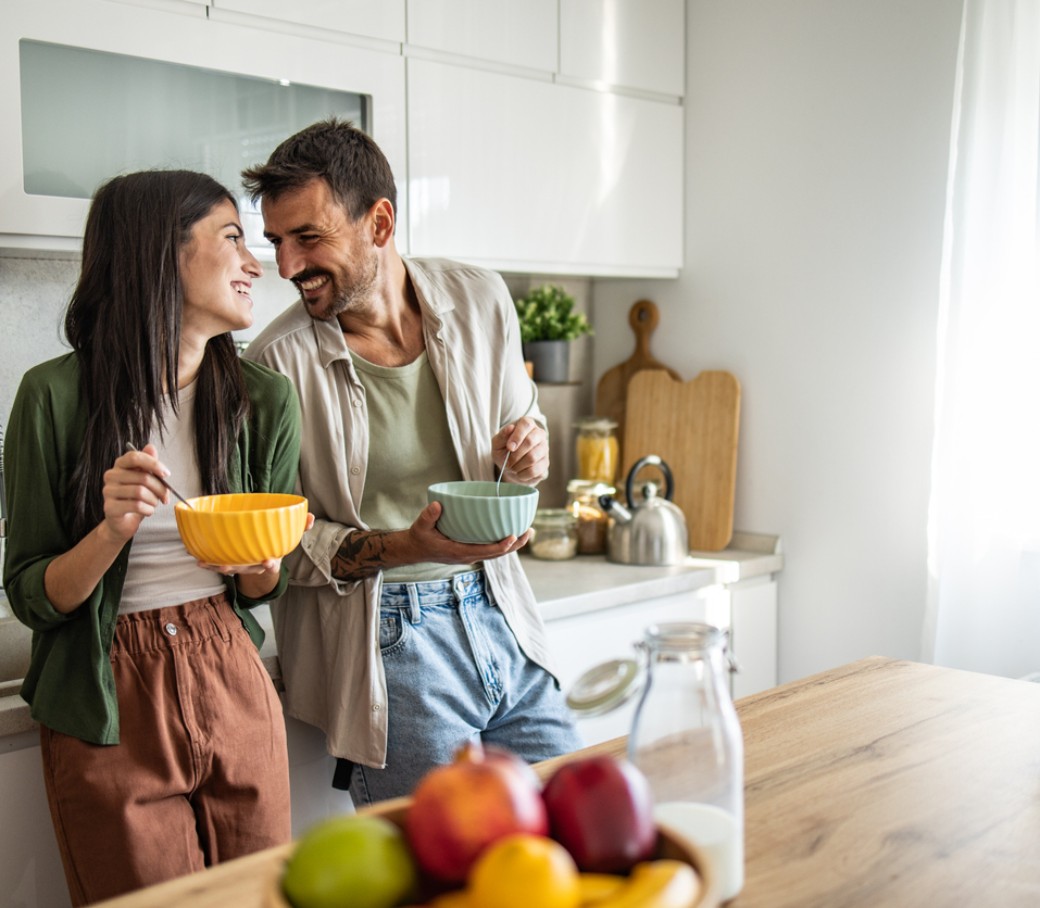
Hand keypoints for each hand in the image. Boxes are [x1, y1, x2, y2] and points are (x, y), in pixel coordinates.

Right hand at [100, 443, 169, 542]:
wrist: (123, 522)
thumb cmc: (136, 499)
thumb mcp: (145, 480)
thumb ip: (149, 465)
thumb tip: (151, 447)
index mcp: (120, 465)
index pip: (134, 457)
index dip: (153, 463)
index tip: (166, 474)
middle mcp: (111, 476)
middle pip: (142, 477)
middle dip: (160, 488)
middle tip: (165, 496)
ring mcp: (108, 491)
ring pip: (140, 492)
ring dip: (154, 500)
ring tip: (154, 503)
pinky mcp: (109, 507)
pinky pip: (136, 505)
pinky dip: (148, 510)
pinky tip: (148, 511)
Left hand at [198, 513, 313, 595]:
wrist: (264, 559)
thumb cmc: (276, 544)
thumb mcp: (290, 536)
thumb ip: (301, 527)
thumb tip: (311, 516)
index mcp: (271, 559)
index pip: (273, 564)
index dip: (271, 564)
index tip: (269, 561)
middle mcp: (255, 566)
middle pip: (246, 569)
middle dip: (237, 568)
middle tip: (228, 566)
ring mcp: (242, 566)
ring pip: (229, 569)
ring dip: (217, 566)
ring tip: (206, 562)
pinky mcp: (230, 563)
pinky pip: (218, 565)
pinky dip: (208, 563)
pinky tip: (198, 558)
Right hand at [409, 502, 531, 561]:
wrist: (415, 550)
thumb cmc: (420, 538)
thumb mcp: (421, 526)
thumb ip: (428, 516)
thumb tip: (437, 505)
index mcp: (459, 552)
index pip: (486, 551)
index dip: (501, 546)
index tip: (513, 536)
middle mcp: (469, 556)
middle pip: (498, 554)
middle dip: (515, 544)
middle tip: (529, 531)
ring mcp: (471, 555)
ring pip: (497, 553)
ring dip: (513, 545)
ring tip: (527, 532)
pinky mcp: (471, 551)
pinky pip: (491, 549)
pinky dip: (504, 543)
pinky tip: (512, 532)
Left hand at [492, 417, 548, 484]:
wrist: (511, 466)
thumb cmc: (504, 451)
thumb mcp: (497, 443)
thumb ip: (502, 436)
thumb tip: (510, 428)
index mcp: (527, 424)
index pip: (526, 424)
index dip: (517, 436)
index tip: (509, 448)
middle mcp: (539, 434)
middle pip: (530, 441)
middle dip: (515, 455)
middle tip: (508, 462)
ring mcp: (544, 449)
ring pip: (532, 457)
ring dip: (517, 466)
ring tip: (512, 467)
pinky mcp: (545, 463)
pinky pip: (534, 470)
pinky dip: (522, 474)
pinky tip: (519, 473)